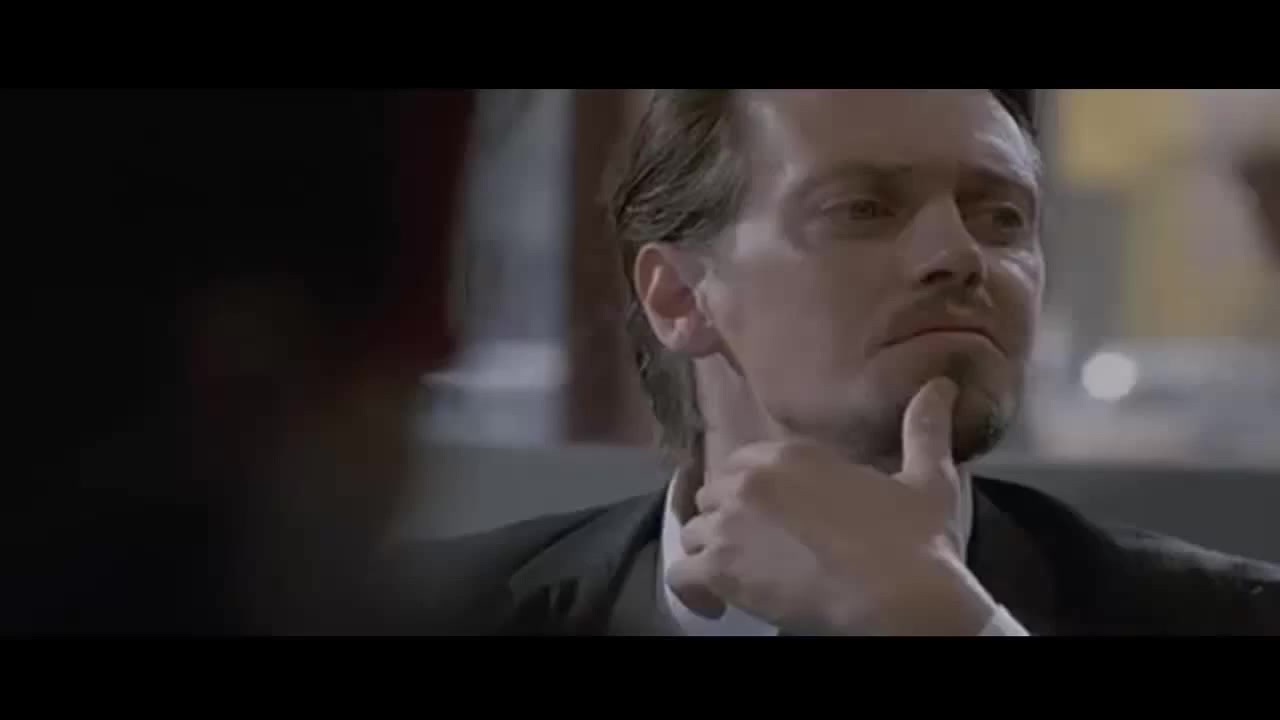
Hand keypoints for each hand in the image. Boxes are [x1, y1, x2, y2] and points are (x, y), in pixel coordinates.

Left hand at [667, 377, 998, 635]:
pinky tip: (717, 600)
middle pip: (713, 496)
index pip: (740, 464)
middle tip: (759, 547)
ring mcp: (730, 524)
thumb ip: (924, 428)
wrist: (902, 594)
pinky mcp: (721, 569)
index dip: (752, 490)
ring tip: (741, 574)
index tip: (772, 515)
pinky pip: (681, 574)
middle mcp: (749, 480)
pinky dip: (694, 589)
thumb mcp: (926, 478)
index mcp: (788, 454)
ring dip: (714, 552)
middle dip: (730, 519)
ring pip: (694, 533)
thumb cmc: (915, 540)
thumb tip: (939, 387)